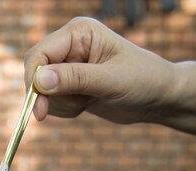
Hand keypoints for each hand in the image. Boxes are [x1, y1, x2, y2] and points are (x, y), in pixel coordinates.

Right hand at [24, 17, 176, 123]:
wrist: (160, 98)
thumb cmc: (144, 81)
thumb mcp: (111, 80)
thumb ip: (74, 78)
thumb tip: (39, 81)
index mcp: (78, 33)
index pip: (39, 54)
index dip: (35, 81)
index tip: (40, 109)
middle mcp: (69, 46)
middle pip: (34, 71)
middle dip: (46, 95)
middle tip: (63, 111)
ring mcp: (67, 65)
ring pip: (40, 90)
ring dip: (59, 104)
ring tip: (88, 102)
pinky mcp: (68, 84)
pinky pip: (50, 101)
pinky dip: (63, 110)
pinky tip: (86, 105)